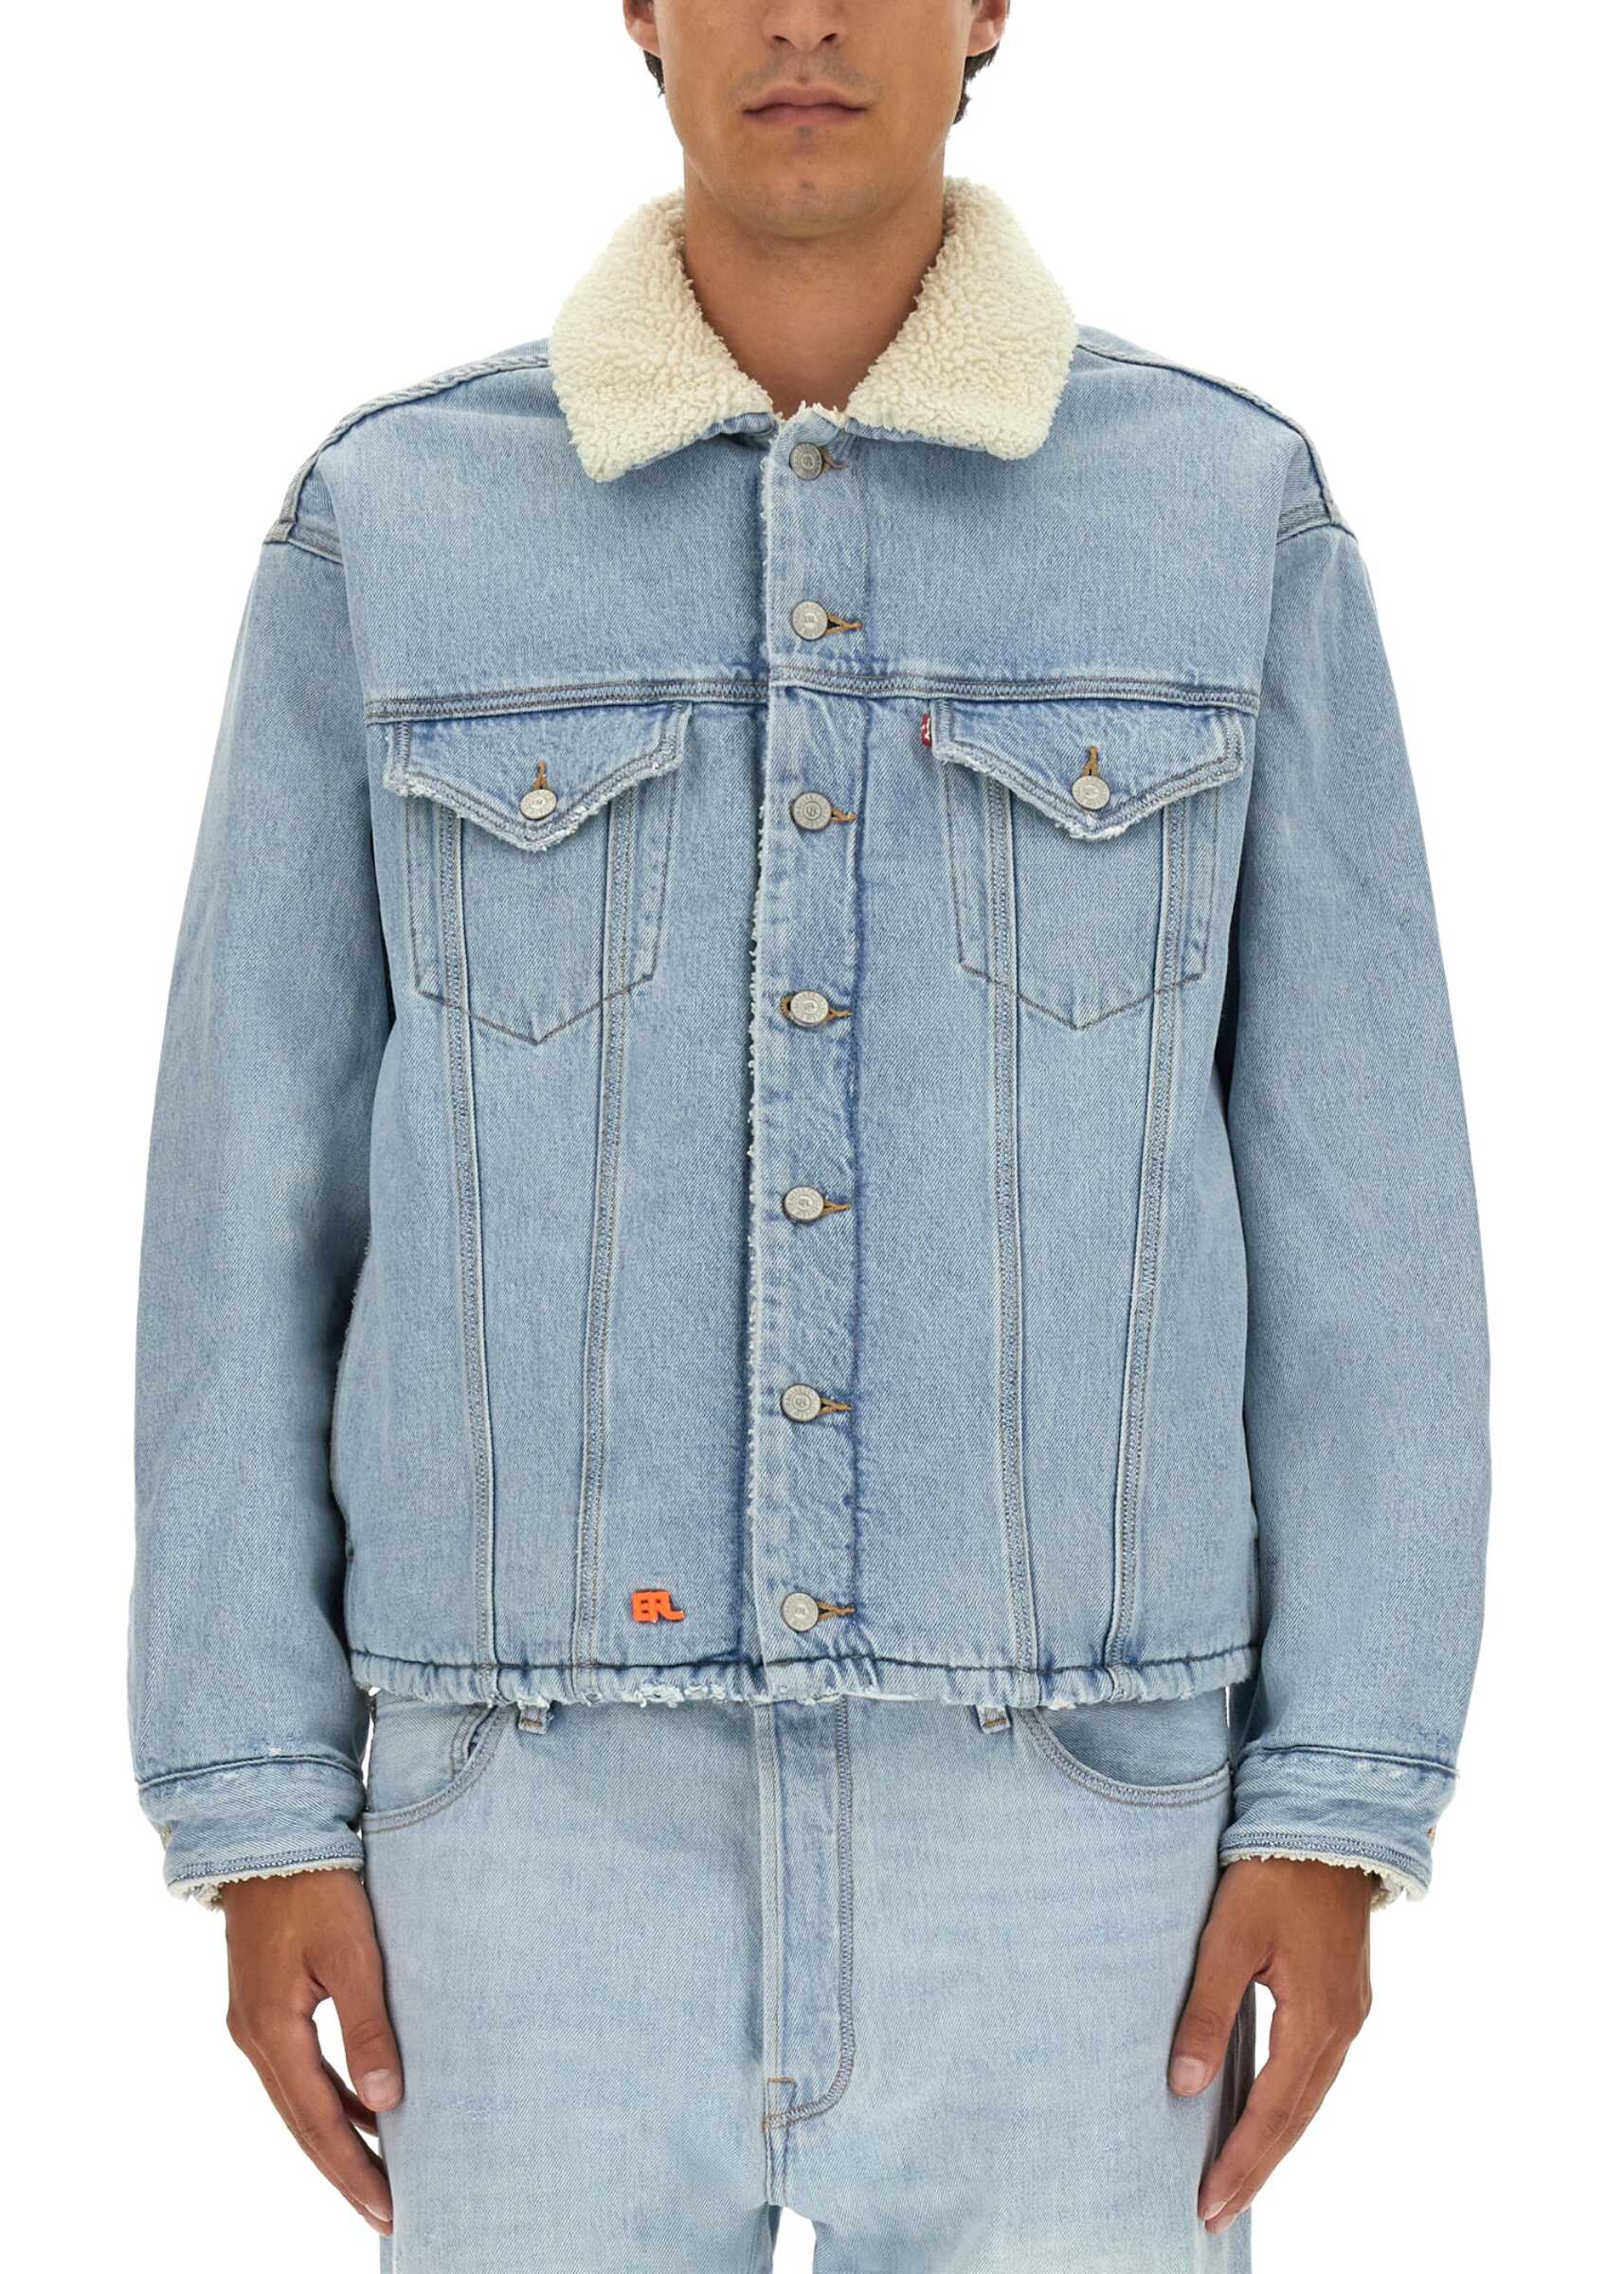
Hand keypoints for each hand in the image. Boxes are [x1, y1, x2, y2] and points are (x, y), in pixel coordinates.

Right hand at [220, 1869, 400, 2235]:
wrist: (269, 1835)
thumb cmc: (316, 1887)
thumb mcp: (352, 1953)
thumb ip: (368, 2027)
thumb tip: (385, 2100)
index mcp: (271, 2030)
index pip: (317, 2122)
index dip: (353, 2168)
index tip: (387, 2207)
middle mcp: (255, 2036)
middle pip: (302, 2123)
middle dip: (344, 2169)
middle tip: (387, 2211)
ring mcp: (256, 2021)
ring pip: (298, 2099)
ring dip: (337, 2136)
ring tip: (379, 2173)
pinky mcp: (266, 2003)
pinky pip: (298, 2069)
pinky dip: (329, 2097)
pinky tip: (361, 2107)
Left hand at [1169, 1856, 1374, 2232]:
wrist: (1330, 1823)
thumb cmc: (1274, 1872)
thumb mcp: (1229, 1936)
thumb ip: (1207, 2011)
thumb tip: (1183, 2084)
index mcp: (1316, 2019)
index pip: (1274, 2112)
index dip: (1241, 2162)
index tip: (1208, 2203)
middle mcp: (1342, 2027)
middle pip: (1298, 2118)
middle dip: (1256, 2167)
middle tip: (1216, 2212)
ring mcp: (1348, 2013)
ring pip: (1310, 2096)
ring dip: (1273, 2139)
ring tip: (1235, 2178)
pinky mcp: (1343, 1996)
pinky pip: (1315, 2069)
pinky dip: (1289, 2103)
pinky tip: (1264, 2114)